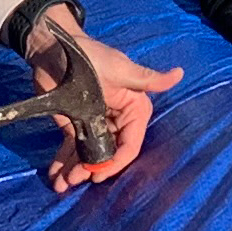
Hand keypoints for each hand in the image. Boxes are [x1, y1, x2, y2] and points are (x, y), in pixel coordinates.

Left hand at [23, 4, 181, 193]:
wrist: (52, 46)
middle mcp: (116, 121)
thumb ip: (147, 79)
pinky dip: (63, 162)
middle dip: (93, 169)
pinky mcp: (73, 124)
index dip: (116, 161)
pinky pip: (71, 147)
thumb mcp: (120, 69)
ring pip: (89, 154)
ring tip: (61, 183)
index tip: (99, 175)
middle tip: (75, 180)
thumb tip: (179, 74)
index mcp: (133, 109)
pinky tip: (55, 176)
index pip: (130, 144)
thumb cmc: (90, 55)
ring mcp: (93, 124)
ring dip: (76, 170)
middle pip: (108, 153)